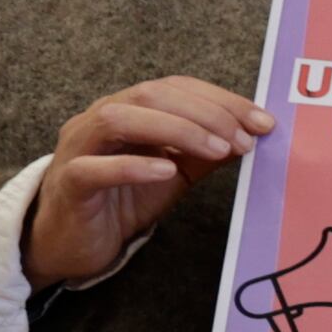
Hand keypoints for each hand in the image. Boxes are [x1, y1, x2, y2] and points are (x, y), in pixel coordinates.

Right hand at [24, 76, 270, 289]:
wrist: (74, 244)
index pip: (175, 87)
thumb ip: (207, 152)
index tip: (263, 122)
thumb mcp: (176, 173)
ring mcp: (79, 148)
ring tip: (217, 150)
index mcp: (128, 109)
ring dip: (176, 130)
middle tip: (244, 139)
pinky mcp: (68, 183)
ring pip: (119, 119)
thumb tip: (253, 135)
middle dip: (205, 113)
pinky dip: (133, 165)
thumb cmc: (122, 201)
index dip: (221, 99)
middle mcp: (99, 119)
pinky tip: (166, 170)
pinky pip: (94, 168)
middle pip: (151, 94)